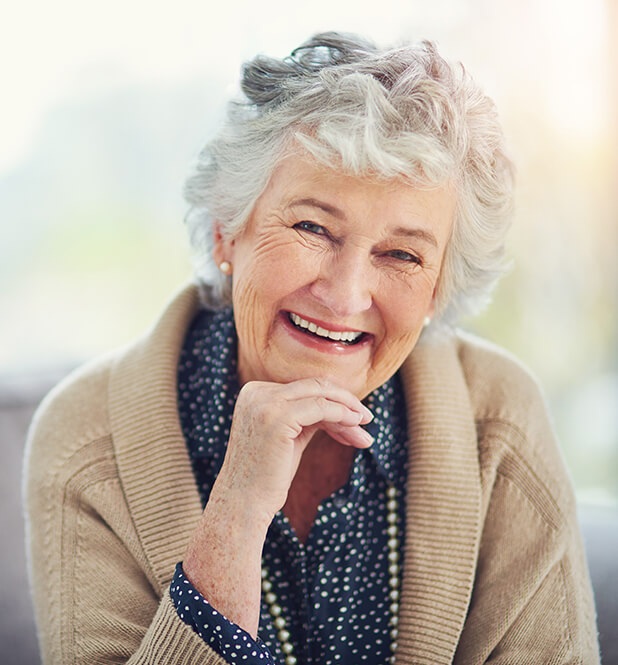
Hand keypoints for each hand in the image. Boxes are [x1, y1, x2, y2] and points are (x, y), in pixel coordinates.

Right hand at [213, 377, 373, 525]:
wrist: (243, 503)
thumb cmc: (267, 475)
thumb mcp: (288, 435)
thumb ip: (307, 415)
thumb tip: (343, 404)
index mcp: (254, 391)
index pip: (304, 387)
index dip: (333, 401)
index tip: (355, 418)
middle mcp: (256, 391)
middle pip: (314, 386)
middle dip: (345, 401)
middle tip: (367, 418)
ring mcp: (265, 402)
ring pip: (321, 394)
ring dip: (349, 411)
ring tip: (365, 430)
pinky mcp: (277, 416)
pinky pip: (321, 407)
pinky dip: (342, 416)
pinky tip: (355, 428)